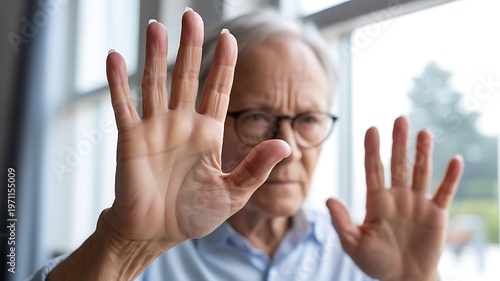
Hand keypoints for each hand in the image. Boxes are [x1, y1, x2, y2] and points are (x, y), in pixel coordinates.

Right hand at [104, 11, 289, 245]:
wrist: (156, 234)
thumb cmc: (192, 215)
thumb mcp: (233, 193)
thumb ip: (256, 167)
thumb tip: (286, 144)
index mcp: (208, 133)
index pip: (218, 90)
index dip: (224, 65)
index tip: (231, 37)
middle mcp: (182, 124)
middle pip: (188, 77)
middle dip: (191, 46)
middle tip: (191, 16)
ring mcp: (155, 128)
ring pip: (156, 83)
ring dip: (155, 55)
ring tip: (156, 26)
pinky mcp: (130, 139)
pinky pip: (123, 106)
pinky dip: (118, 83)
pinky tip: (115, 58)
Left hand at [327, 116, 462, 280]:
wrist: (403, 278)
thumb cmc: (376, 262)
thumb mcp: (353, 244)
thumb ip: (341, 222)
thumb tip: (328, 198)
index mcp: (376, 201)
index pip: (373, 169)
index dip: (372, 150)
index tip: (371, 129)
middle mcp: (397, 196)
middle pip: (398, 164)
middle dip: (399, 142)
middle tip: (400, 118)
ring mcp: (417, 203)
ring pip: (420, 172)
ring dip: (423, 153)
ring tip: (424, 133)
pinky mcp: (436, 214)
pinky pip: (445, 192)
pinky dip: (450, 177)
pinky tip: (455, 160)